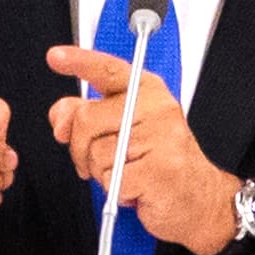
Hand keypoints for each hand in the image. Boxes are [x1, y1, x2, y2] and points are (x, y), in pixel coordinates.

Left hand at [45, 45, 238, 254]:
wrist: (197, 198)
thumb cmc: (159, 162)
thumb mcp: (121, 131)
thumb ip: (87, 115)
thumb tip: (61, 116)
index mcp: (147, 92)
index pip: (108, 70)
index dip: (80, 62)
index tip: (57, 56)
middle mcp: (157, 108)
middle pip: (86, 119)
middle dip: (80, 149)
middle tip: (100, 163)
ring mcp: (162, 138)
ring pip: (96, 154)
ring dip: (102, 175)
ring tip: (127, 175)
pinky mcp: (160, 170)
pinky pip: (112, 181)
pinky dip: (116, 193)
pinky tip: (135, 189)